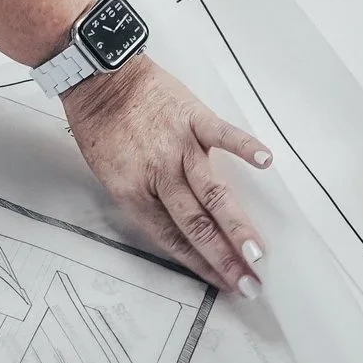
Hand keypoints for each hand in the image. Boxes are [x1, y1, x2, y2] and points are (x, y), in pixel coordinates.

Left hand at [61, 53, 273, 298]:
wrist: (96, 76)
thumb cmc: (100, 125)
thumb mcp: (108, 173)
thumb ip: (142, 198)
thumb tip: (178, 225)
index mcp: (133, 192)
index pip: (172, 239)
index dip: (201, 265)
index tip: (225, 285)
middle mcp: (158, 174)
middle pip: (197, 225)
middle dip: (226, 259)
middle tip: (251, 284)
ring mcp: (178, 146)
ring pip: (212, 193)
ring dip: (237, 226)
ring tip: (259, 253)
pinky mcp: (192, 117)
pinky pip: (223, 134)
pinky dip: (245, 146)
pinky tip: (266, 162)